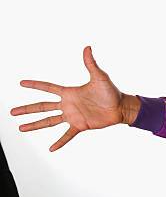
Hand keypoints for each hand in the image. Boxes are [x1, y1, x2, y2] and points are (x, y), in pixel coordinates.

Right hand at [10, 46, 136, 150]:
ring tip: (21, 128)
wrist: (121, 107)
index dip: (35, 85)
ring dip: (35, 125)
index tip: (21, 83)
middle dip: (27, 109)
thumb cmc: (111, 91)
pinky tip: (51, 149)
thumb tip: (87, 47)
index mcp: (69, 92)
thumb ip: (91, 63)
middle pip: (43, 107)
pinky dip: (60, 142)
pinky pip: (67, 135)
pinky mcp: (80, 126)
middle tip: (12, 112)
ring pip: (49, 121)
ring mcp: (72, 116)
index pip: (48, 88)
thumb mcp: (99, 77)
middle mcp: (67, 105)